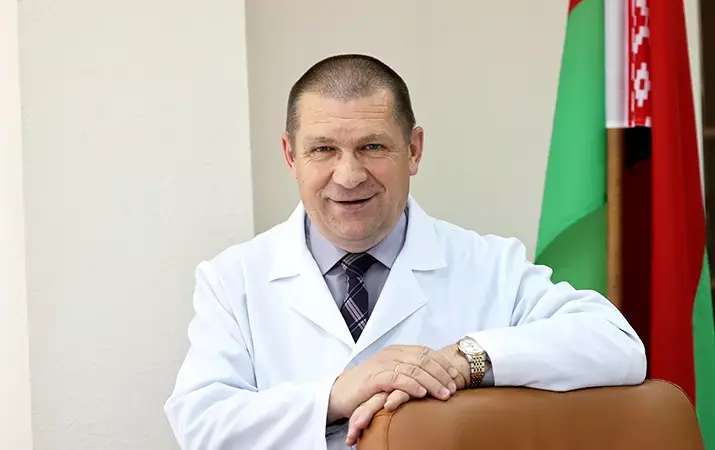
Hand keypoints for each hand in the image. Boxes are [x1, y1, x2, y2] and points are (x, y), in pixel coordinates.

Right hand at [327, 345, 458, 423]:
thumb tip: (433, 379)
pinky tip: (422, 393)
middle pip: (423, 359)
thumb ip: (408, 372)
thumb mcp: (391, 375)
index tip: (455, 375)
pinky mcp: (374, 378)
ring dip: (432, 382)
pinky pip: (397, 378)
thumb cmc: (367, 387)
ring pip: (413, 368)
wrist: (340, 393)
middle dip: (441, 373)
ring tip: (444, 394)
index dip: (442, 362)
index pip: (425, 351)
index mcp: (396, 350)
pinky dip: (411, 385)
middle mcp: (390, 353)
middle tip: (453, 388)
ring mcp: (382, 364)